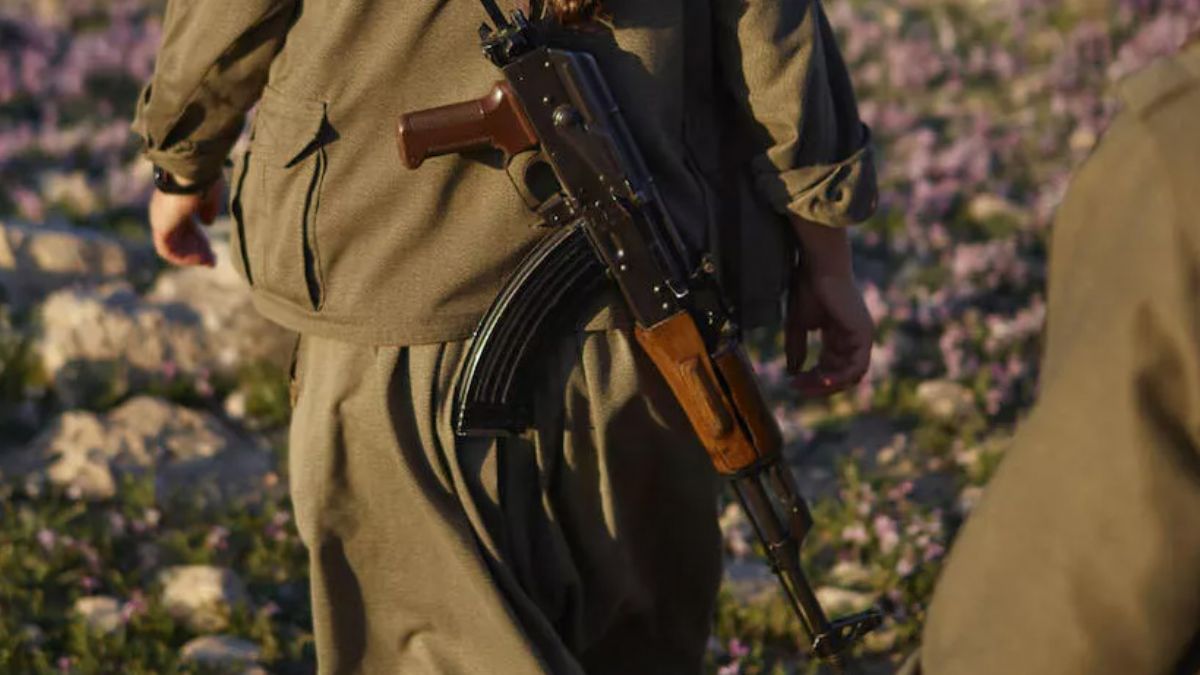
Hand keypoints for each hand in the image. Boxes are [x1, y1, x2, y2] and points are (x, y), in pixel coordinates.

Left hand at [148, 177, 223, 266]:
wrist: (192, 172)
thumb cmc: (203, 179)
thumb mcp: (209, 196)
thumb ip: (207, 210)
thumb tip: (207, 223)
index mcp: (176, 202)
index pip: (185, 225)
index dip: (199, 239)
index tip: (212, 249)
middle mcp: (165, 212)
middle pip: (180, 237)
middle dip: (197, 250)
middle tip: (212, 260)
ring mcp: (161, 219)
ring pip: (174, 246)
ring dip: (191, 256)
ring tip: (207, 261)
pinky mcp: (161, 227)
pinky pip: (167, 251)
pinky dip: (182, 258)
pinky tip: (198, 260)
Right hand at [786, 218, 873, 396]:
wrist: (817, 268)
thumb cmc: (807, 290)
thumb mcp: (797, 326)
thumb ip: (796, 349)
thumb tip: (793, 373)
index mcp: (840, 335)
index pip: (831, 367)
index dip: (812, 379)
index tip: (791, 384)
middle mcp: (854, 339)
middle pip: (841, 375)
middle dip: (818, 385)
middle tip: (796, 388)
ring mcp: (862, 337)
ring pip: (850, 376)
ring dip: (828, 385)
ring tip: (806, 386)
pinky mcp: (864, 335)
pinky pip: (857, 367)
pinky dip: (841, 378)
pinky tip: (822, 381)